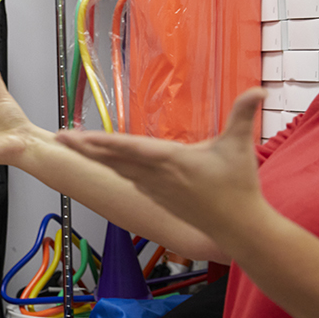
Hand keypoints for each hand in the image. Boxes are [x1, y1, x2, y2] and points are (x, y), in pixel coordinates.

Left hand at [55, 87, 268, 240]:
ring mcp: (153, 188)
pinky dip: (109, 170)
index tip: (78, 136)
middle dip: (83, 148)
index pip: (128, 147)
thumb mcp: (240, 147)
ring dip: (92, 158)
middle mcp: (155, 175)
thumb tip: (260, 89)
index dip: (101, 141)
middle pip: (112, 159)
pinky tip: (98, 163)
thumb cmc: (239, 186)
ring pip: (116, 170)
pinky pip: (126, 180)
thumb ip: (244, 115)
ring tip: (71, 147)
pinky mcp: (156, 198)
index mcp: (170, 159)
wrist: (239, 228)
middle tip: (58, 137)